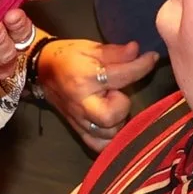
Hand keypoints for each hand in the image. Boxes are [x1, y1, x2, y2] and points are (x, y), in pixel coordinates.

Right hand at [33, 38, 157, 151]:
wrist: (41, 68)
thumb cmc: (68, 55)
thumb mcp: (90, 48)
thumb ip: (115, 52)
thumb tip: (138, 51)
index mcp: (85, 78)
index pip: (122, 75)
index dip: (141, 65)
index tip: (151, 58)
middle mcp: (81, 102)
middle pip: (112, 116)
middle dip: (121, 104)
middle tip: (116, 92)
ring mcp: (79, 120)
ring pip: (109, 133)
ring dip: (118, 120)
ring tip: (111, 104)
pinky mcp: (78, 130)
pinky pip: (99, 146)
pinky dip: (109, 139)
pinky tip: (111, 125)